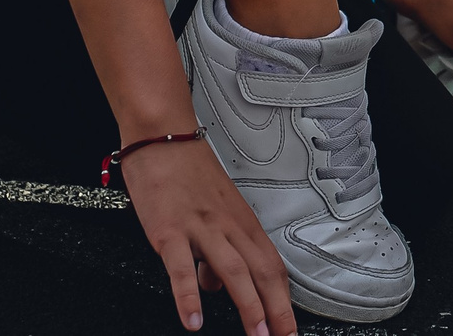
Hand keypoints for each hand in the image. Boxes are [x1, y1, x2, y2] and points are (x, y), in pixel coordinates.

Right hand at [118, 135, 296, 335]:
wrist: (162, 136)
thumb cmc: (188, 174)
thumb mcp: (214, 211)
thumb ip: (220, 250)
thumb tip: (217, 287)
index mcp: (242, 223)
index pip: (272, 267)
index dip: (284, 300)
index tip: (290, 329)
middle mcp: (229, 226)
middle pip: (262, 272)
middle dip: (277, 310)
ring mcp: (200, 227)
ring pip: (233, 270)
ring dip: (248, 306)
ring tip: (256, 335)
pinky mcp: (169, 230)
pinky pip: (180, 268)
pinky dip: (188, 296)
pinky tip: (193, 321)